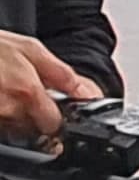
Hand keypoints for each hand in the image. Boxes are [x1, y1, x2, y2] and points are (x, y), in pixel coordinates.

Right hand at [0, 34, 104, 149]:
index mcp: (27, 92)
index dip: (54, 117)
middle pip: (32, 130)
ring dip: (12, 116)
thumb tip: (89, 94)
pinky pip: (0, 124)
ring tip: (3, 89)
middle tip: (18, 91)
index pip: (54, 124)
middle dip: (32, 115)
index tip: (49, 107)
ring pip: (12, 129)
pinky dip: (1, 114)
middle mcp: (8, 110)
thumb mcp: (29, 49)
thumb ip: (63, 75)